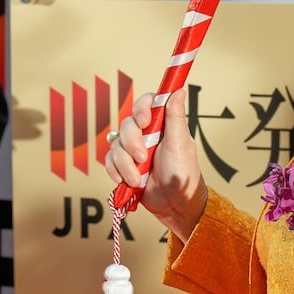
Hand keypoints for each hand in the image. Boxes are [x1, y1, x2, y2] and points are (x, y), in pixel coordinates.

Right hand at [104, 89, 207, 240]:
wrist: (175, 204)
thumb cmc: (184, 172)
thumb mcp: (181, 143)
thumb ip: (175, 116)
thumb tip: (179, 89)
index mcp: (162, 123)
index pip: (146, 103)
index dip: (141, 108)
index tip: (145, 121)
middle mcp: (146, 133)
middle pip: (127, 125)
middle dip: (132, 144)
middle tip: (144, 158)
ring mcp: (133, 149)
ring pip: (116, 146)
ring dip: (125, 164)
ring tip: (138, 179)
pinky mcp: (124, 165)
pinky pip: (109, 161)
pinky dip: (115, 171)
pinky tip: (126, 181)